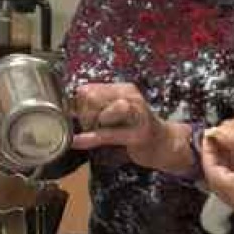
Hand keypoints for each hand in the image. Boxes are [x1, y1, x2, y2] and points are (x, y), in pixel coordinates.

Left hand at [71, 82, 195, 173]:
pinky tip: (77, 141)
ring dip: (91, 125)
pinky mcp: (138, 134)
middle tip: (92, 128)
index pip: (88, 89)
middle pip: (91, 97)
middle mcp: (130, 96)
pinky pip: (107, 133)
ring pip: (100, 111)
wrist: (166, 145)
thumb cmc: (136, 131)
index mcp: (123, 89)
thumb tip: (67, 110)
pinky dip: (90, 138)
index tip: (84, 118)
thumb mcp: (117, 113)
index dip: (78, 105)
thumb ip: (97, 109)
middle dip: (84, 115)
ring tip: (97, 133)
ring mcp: (137, 114)